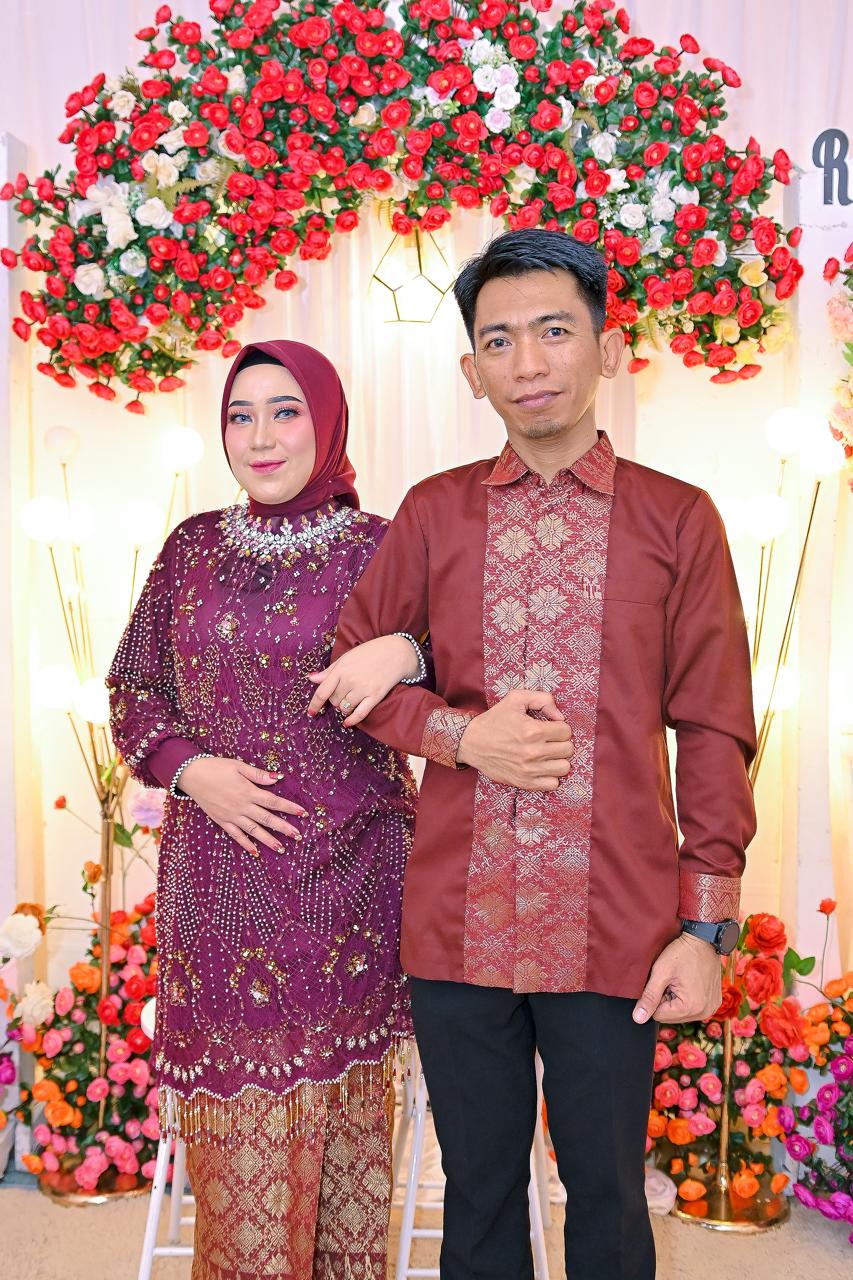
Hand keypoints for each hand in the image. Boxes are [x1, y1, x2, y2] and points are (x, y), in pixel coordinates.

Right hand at [178, 757, 307, 856]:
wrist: (192, 775)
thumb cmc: (216, 767)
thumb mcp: (238, 766)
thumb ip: (258, 774)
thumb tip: (277, 778)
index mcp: (249, 791)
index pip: (274, 801)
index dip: (289, 807)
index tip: (303, 813)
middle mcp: (242, 806)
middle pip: (267, 818)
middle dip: (284, 828)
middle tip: (298, 836)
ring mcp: (232, 816)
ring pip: (254, 830)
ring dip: (268, 840)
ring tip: (282, 848)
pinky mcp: (222, 821)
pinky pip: (236, 835)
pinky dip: (246, 844)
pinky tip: (255, 852)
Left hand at [306, 635, 419, 726]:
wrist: (396, 652)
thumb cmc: (370, 652)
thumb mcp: (347, 658)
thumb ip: (329, 670)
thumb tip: (312, 679)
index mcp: (341, 669)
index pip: (322, 691)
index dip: (315, 704)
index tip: (311, 713)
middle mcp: (350, 680)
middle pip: (334, 701)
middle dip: (335, 701)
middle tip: (342, 695)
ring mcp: (363, 689)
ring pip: (345, 708)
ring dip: (344, 709)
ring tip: (349, 702)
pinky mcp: (375, 696)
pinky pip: (359, 714)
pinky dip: (352, 720)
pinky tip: (348, 723)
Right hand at [456, 689, 573, 790]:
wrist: (471, 743)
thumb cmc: (494, 720)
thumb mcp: (516, 699)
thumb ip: (543, 699)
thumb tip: (560, 716)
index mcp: (533, 730)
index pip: (566, 731)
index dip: (560, 727)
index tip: (550, 728)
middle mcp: (533, 752)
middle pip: (568, 750)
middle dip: (561, 742)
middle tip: (549, 740)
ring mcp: (529, 770)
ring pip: (564, 768)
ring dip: (558, 759)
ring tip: (547, 754)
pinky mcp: (524, 782)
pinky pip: (553, 784)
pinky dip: (550, 776)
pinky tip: (541, 766)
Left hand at [632, 933, 721, 1024]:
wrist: (704, 939)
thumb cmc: (682, 953)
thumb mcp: (661, 972)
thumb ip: (649, 997)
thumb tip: (638, 1019)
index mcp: (691, 1008)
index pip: (658, 1016)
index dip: (655, 998)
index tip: (663, 981)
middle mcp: (704, 1013)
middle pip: (670, 1016)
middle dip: (666, 1000)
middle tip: (672, 980)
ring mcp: (711, 1008)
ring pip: (680, 1012)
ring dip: (676, 999)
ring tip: (680, 980)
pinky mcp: (714, 1003)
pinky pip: (692, 1007)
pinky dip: (687, 997)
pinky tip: (689, 982)